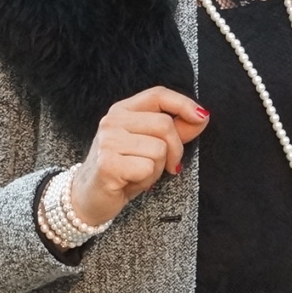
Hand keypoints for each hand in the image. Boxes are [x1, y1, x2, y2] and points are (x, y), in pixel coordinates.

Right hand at [66, 87, 210, 227]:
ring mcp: (108, 141)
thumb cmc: (123, 169)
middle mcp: (112, 121)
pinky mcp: (107, 164)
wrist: (89, 197)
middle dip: (175, 150)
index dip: (183, 103)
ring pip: (158, 149)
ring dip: (157, 168)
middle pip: (164, 125)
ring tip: (139, 173)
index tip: (202, 117)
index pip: (158, 95)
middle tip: (167, 165)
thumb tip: (202, 117)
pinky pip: (147, 168)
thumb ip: (175, 131)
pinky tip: (130, 182)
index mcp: (122, 110)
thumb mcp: (150, 145)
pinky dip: (146, 180)